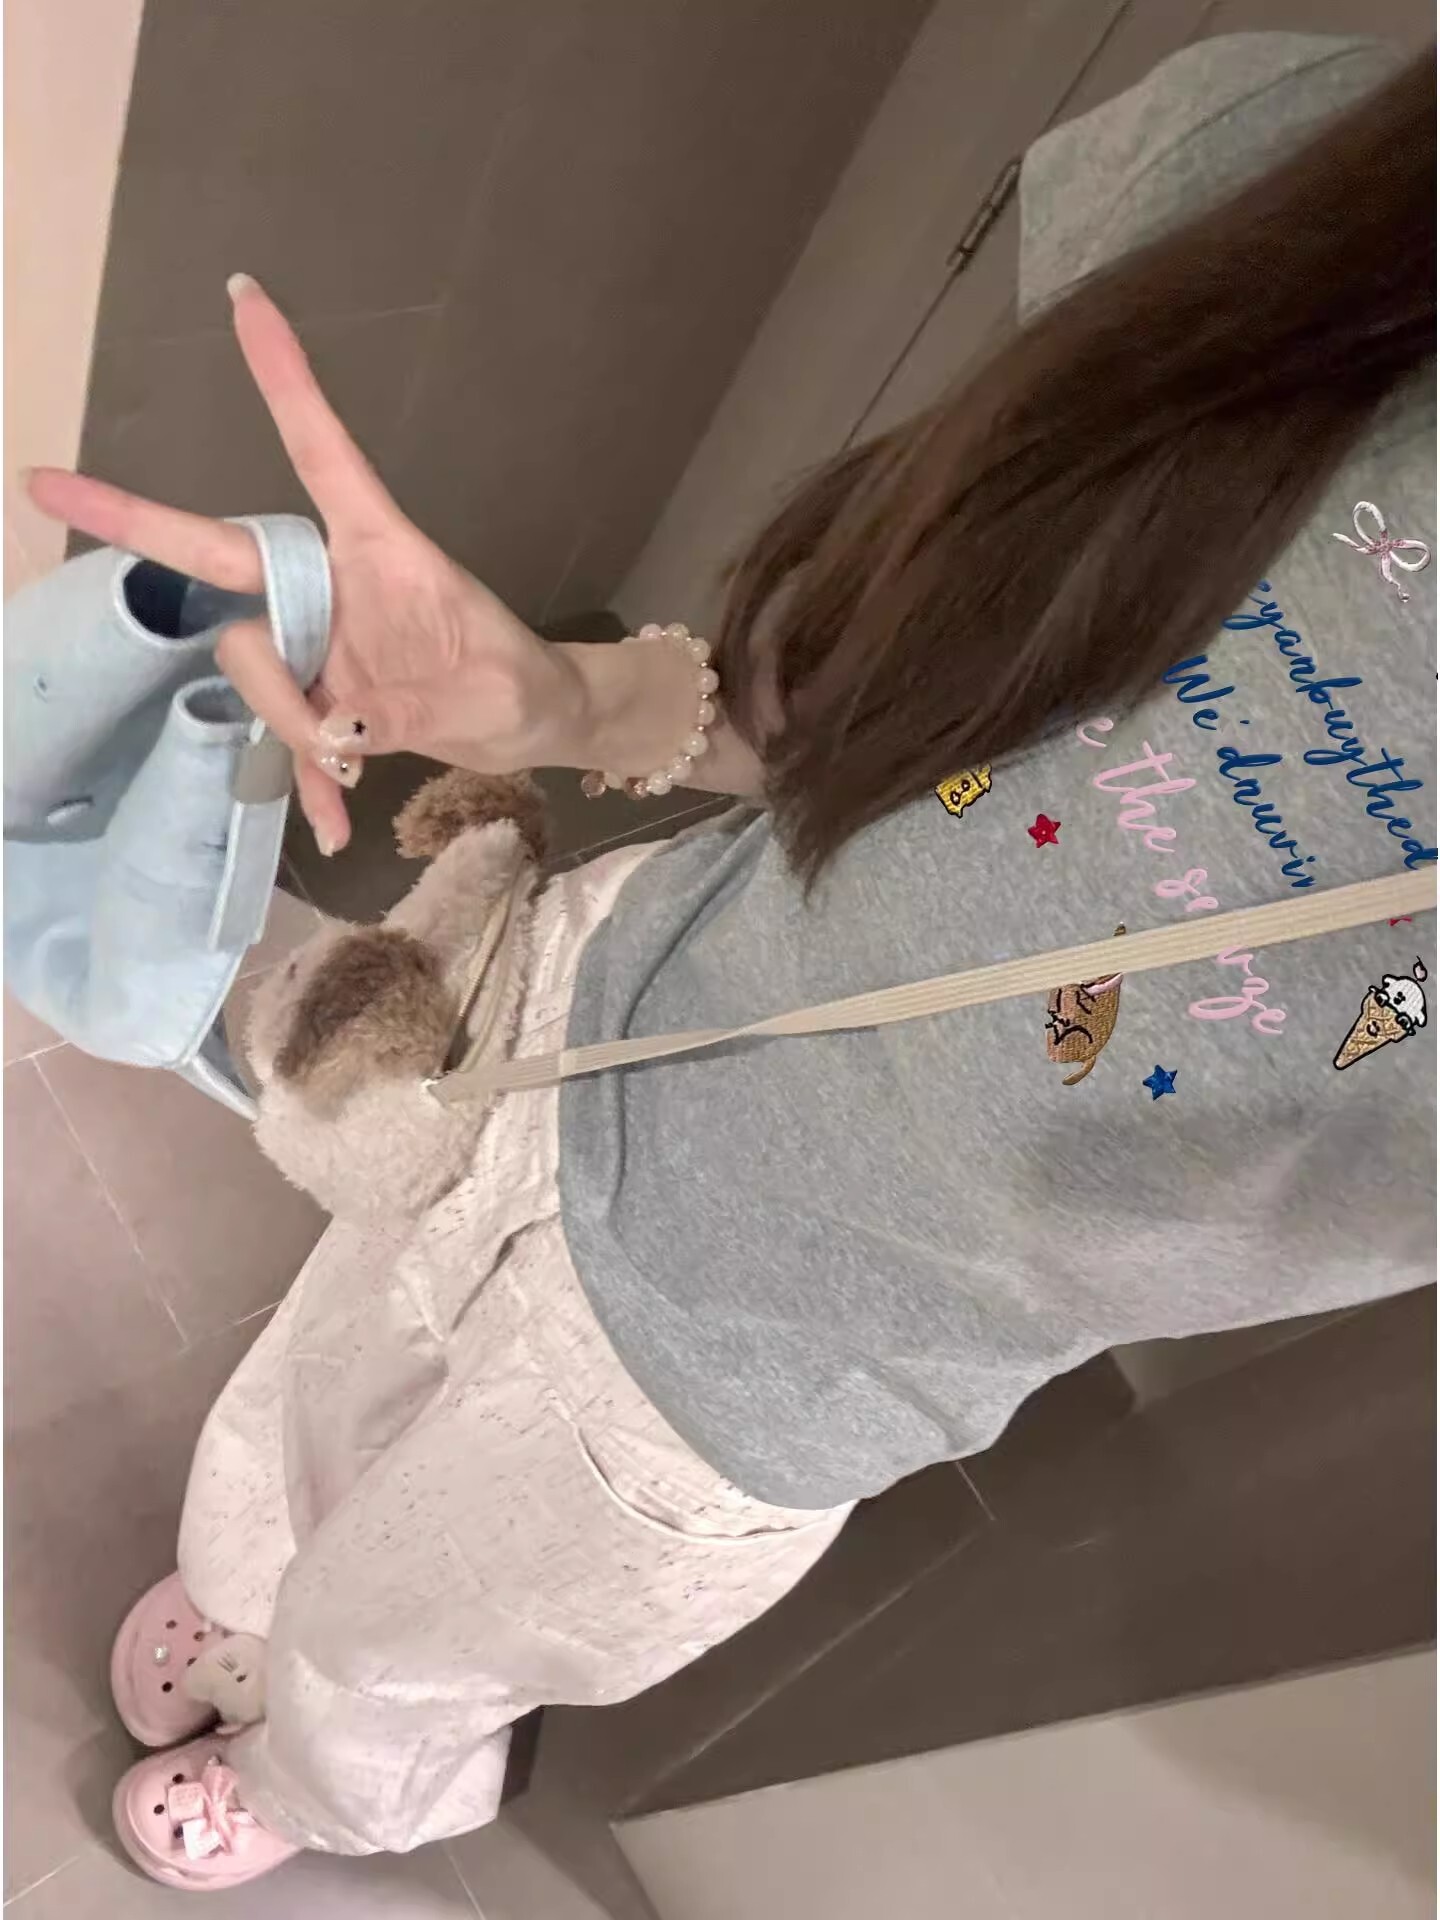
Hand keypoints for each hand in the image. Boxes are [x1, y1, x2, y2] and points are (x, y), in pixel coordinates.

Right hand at [25, 275, 580, 854]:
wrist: (536, 726)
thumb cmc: (526, 686)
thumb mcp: (497, 694)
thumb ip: (421, 706)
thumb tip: (345, 730)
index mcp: (381, 551)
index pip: (322, 453)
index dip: (285, 380)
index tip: (248, 299)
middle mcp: (335, 588)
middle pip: (225, 557)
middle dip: (137, 523)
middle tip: (45, 484)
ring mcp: (321, 644)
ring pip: (252, 667)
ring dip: (292, 725)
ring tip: (356, 769)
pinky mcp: (323, 698)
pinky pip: (288, 737)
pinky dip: (310, 781)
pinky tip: (332, 826)